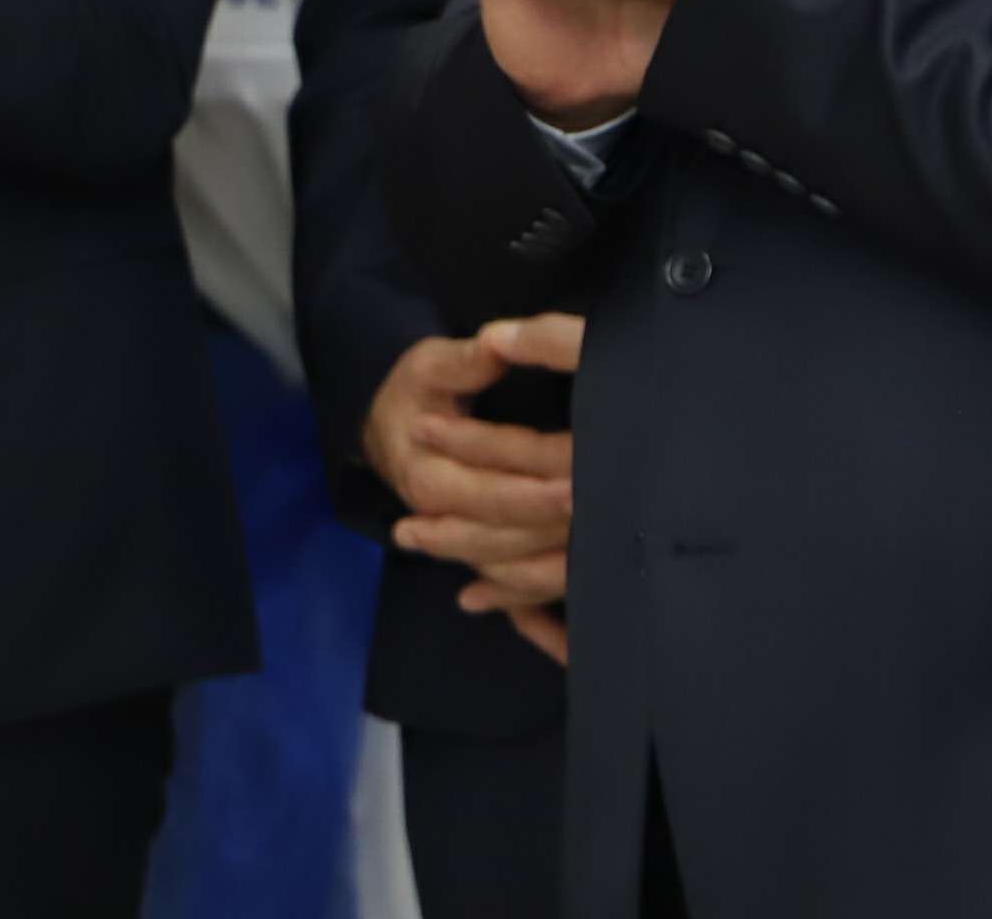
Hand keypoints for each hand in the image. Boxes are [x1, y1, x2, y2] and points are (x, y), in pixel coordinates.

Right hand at [363, 315, 581, 664]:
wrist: (388, 426)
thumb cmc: (414, 391)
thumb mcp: (431, 365)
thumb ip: (467, 358)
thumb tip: (498, 342)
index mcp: (432, 477)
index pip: (491, 492)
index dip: (534, 492)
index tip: (575, 484)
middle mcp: (450, 521)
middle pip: (507, 540)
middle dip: (556, 533)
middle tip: (603, 517)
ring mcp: (469, 544)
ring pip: (512, 575)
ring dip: (551, 580)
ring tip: (601, 575)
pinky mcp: (487, 554)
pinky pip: (511, 605)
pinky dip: (540, 629)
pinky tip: (572, 649)